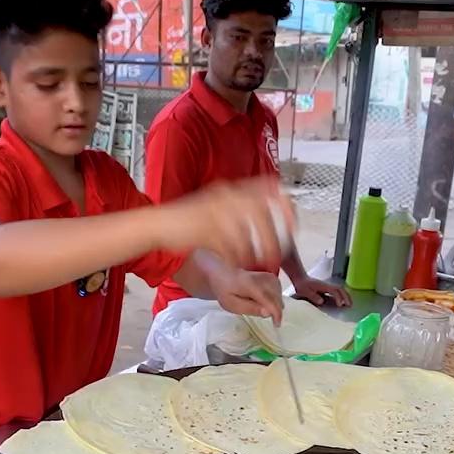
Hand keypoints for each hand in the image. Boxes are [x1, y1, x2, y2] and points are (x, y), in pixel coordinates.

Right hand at [161, 177, 294, 270]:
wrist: (159, 224)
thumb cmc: (188, 219)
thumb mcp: (215, 205)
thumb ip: (236, 208)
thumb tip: (262, 214)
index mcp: (229, 191)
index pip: (266, 188)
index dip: (284, 202)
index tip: (294, 219)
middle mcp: (224, 199)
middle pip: (260, 217)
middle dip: (273, 238)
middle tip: (278, 256)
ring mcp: (215, 214)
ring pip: (246, 236)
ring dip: (256, 253)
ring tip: (260, 264)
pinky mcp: (204, 232)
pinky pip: (229, 249)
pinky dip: (237, 259)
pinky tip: (239, 265)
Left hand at [211, 267, 282, 325]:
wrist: (223, 274)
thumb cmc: (225, 290)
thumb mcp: (232, 304)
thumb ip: (250, 308)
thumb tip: (268, 313)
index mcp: (251, 285)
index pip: (270, 300)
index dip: (276, 313)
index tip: (276, 324)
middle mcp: (262, 278)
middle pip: (277, 298)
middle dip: (274, 309)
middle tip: (262, 314)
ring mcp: (267, 276)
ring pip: (279, 294)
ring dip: (274, 304)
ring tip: (260, 306)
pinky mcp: (270, 276)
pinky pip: (278, 289)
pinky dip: (274, 298)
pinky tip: (265, 301)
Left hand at [293, 276, 351, 307]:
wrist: (300, 279)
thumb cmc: (302, 286)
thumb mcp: (305, 292)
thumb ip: (313, 296)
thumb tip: (322, 301)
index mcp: (323, 286)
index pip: (334, 291)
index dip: (338, 297)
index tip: (340, 305)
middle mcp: (327, 286)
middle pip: (340, 289)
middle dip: (346, 297)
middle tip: (350, 305)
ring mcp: (328, 287)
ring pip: (340, 290)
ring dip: (346, 296)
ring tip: (349, 304)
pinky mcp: (327, 289)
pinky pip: (337, 292)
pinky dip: (342, 296)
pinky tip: (343, 302)